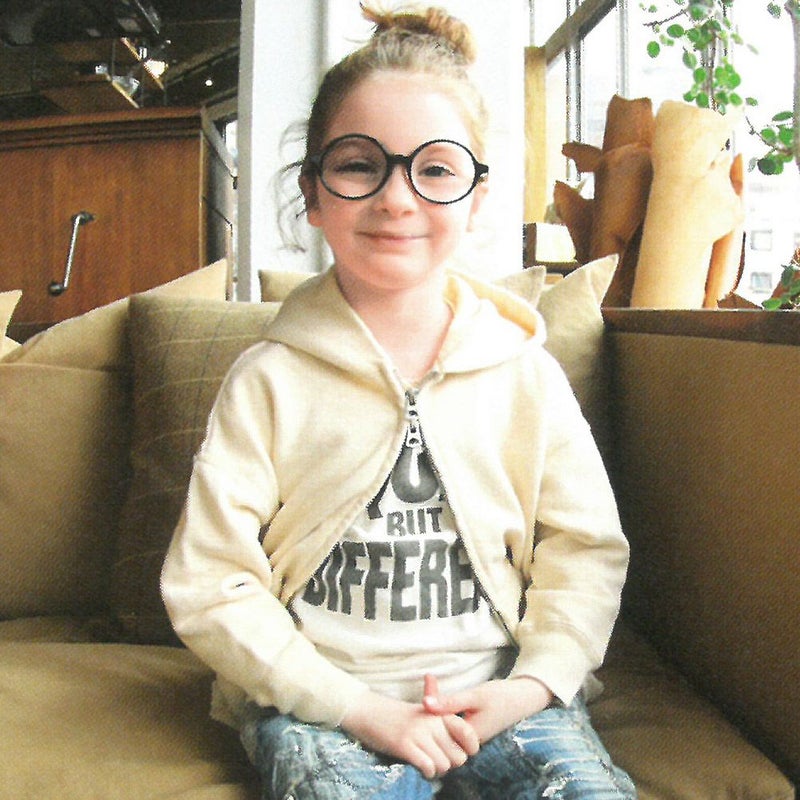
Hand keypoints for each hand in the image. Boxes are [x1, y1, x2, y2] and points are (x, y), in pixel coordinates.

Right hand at [340, 690, 479, 778]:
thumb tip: (463, 749)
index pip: (469, 734)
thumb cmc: (398, 717)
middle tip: (437, 760)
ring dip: (437, 771)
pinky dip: (426, 772)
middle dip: (450, 764)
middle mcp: (432, 721)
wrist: (368, 711)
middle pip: (459, 757)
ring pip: (445, 766)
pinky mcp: (405, 744)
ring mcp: (419, 732)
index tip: (455, 752)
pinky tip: (420, 767)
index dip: (467, 749)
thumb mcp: (424, 713)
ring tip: (427, 764)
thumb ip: (444, 726)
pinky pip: (428, 767)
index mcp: (440, 713)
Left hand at [422, 674, 553, 742]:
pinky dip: (445, 706)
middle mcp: (465, 743)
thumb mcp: (474, 696)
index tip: (429, 679)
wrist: (523, 699)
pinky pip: (450, 720)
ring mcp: (466, 738)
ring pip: (444, 723)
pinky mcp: (468, 730)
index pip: (438, 724)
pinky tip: (440, 693)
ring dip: (438, 703)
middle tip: (429, 679)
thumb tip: (424, 704)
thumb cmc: (501, 697)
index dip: (431, 701)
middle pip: (439, 726)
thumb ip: (450, 702)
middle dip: (432, 702)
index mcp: (467, 738)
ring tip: (431, 684)